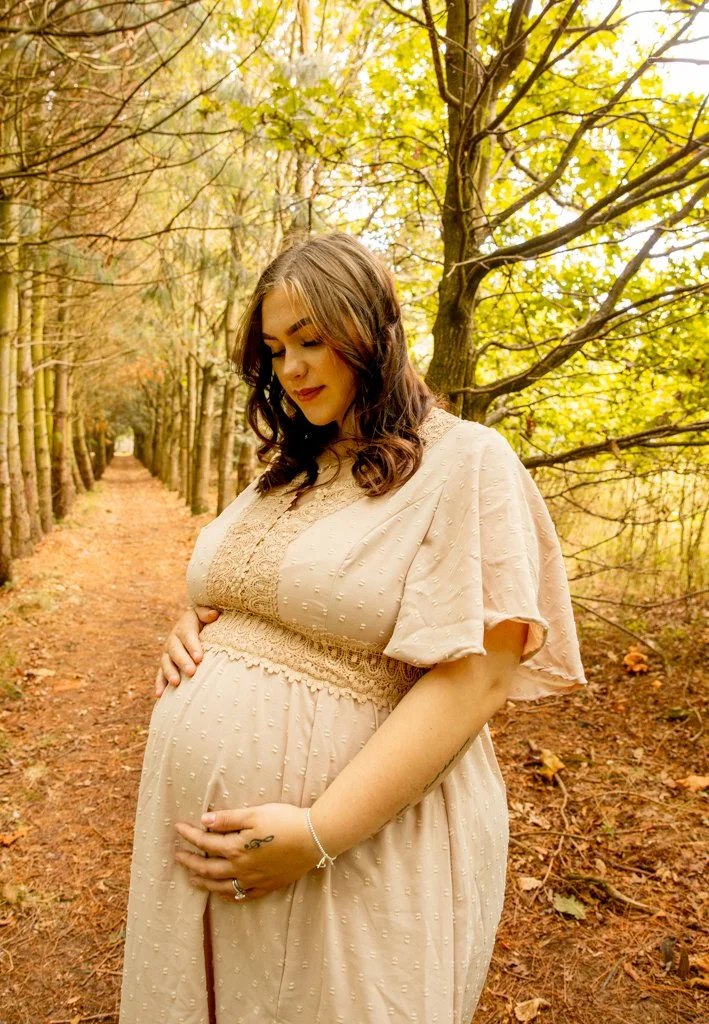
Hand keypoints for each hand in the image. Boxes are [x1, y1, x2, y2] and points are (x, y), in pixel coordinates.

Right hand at [155, 605, 219, 696]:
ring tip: (176, 683)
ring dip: (170, 673)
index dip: (193, 646)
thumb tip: (214, 614)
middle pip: (176, 651)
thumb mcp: (203, 614)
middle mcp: (173, 640)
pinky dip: (159, 684)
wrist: (191, 625)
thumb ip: (206, 613)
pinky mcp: (165, 665)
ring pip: (166, 663)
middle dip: (183, 661)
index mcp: (184, 627)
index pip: (188, 636)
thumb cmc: (202, 621)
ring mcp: (167, 653)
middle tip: (192, 671)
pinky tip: (160, 695)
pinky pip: (160, 674)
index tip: (200, 657)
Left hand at [174, 803, 321, 900]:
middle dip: (190, 862)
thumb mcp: (255, 814)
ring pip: (222, 887)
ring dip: (204, 883)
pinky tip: (223, 894)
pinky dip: (229, 896)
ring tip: (192, 879)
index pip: (206, 842)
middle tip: (177, 857)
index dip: (190, 835)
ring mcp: (255, 880)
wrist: (314, 838)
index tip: (177, 828)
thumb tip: (203, 821)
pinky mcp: (268, 886)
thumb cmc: (285, 821)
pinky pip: (243, 896)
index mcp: (236, 849)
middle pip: (209, 868)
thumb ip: (228, 819)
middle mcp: (242, 868)